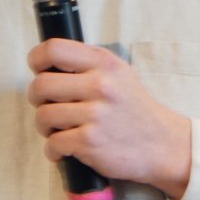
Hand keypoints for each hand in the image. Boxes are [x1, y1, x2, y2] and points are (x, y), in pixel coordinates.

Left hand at [26, 38, 191, 199]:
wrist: (162, 144)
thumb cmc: (134, 108)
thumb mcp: (119, 74)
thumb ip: (87, 64)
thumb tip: (47, 62)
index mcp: (104, 63)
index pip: (54, 49)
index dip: (37, 60)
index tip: (39, 71)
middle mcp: (100, 85)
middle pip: (41, 84)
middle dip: (36, 98)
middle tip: (46, 105)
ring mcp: (95, 114)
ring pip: (43, 116)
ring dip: (44, 127)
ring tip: (58, 129)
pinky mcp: (90, 142)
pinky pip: (53, 143)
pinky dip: (54, 150)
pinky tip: (65, 149)